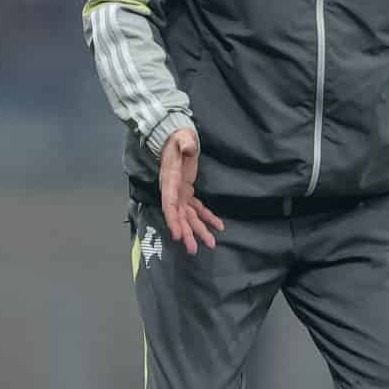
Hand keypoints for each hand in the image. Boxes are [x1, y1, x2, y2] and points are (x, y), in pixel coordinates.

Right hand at [159, 128, 223, 254]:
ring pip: (189, 216)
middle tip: (194, 249)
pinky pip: (197, 209)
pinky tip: (219, 227)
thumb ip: (185, 143)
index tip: (177, 235)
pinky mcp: (187, 193)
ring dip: (199, 230)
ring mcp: (180, 194)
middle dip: (187, 233)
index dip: (173, 220)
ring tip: (211, 244)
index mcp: (170, 181)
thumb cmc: (178, 139)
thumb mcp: (182, 138)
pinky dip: (208, 218)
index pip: (169, 204)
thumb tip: (189, 149)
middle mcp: (173, 192)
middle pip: (179, 216)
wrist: (176, 139)